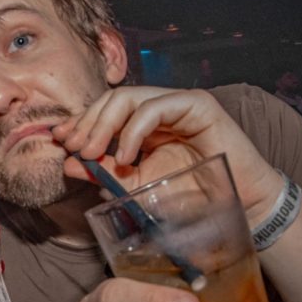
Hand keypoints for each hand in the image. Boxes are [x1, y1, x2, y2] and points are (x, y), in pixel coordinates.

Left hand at [52, 87, 284, 222]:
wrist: (239, 205)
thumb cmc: (192, 197)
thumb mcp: (138, 187)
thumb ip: (106, 173)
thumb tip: (69, 163)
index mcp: (144, 124)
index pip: (104, 111)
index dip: (81, 122)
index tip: (61, 141)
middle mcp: (159, 108)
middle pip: (111, 99)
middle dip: (88, 121)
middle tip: (74, 147)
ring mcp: (178, 103)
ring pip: (129, 97)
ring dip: (105, 124)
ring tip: (94, 153)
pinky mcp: (197, 104)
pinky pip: (155, 107)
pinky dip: (134, 130)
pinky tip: (127, 155)